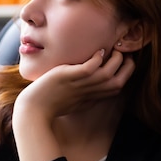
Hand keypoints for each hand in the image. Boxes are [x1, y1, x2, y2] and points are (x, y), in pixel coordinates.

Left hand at [12, 49, 134, 160]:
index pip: (117, 87)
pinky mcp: (67, 77)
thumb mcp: (73, 101)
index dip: (125, 74)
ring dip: (115, 60)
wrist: (33, 111)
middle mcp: (88, 92)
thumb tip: (91, 84)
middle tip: (125, 54)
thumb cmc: (50, 105)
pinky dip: (97, 59)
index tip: (124, 63)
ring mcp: (78, 85)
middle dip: (127, 67)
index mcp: (91, 98)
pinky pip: (89, 68)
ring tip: (115, 50)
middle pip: (118, 82)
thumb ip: (84, 94)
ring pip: (107, 74)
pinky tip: (99, 52)